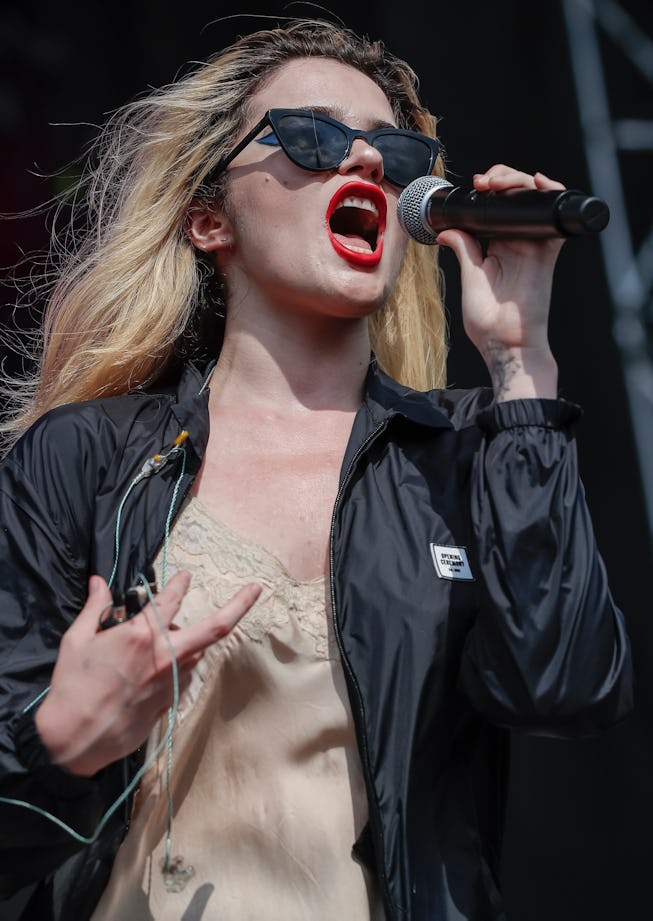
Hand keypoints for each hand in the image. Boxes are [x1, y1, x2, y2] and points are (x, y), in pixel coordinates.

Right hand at [35, 571, 260, 776]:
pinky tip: (159, 666)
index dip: (179, 582)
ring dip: (190, 639)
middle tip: (256, 588)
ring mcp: (171, 681)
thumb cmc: (71, 687)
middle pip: (215, 627)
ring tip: (165, 638)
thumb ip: (96, 608)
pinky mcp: (170, 702)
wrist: (73, 740)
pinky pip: (184, 675)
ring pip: (197, 651)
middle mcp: (165, 655)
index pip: (170, 598)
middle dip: (240, 604)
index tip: (185, 575)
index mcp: (141, 635)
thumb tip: (99, 582)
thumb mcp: (77, 640)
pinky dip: (179, 664)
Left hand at [437, 165, 564, 399]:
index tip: (473, 185)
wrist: (505, 344)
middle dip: (502, 179)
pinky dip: (552, 196)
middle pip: (516, 197)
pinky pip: (556, 219)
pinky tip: (539, 182)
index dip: (489, 190)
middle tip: (483, 181)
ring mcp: (534, 245)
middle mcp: (518, 242)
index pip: (497, 207)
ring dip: (520, 181)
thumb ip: (464, 250)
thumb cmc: (488, 322)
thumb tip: (446, 229)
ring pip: (534, 200)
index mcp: (498, 247)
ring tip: (499, 181)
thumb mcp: (470, 279)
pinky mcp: (547, 252)